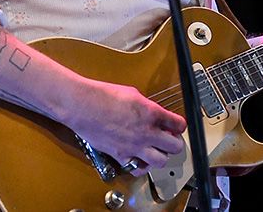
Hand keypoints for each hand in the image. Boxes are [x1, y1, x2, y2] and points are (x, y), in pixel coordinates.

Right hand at [61, 77, 186, 176]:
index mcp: (151, 113)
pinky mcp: (121, 156)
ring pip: (161, 161)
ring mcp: (134, 146)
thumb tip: (154, 114)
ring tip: (157, 150)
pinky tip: (140, 159)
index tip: (177, 126)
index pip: (178, 124)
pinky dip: (141, 166)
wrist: (82, 105)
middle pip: (175, 146)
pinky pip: (138, 169)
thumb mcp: (133, 93)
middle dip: (174, 143)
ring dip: (161, 156)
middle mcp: (146, 132)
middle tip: (170, 139)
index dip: (179, 126)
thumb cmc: (103, 95)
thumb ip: (148, 107)